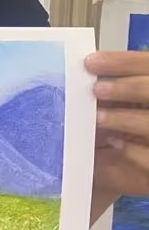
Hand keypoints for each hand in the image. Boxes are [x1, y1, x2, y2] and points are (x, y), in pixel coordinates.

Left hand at [87, 51, 148, 223]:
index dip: (123, 62)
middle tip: (97, 89)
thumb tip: (86, 70)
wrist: (112, 168)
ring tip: (97, 117)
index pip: (147, 65)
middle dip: (128, 88)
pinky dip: (133, 150)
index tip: (91, 62)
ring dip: (125, 118)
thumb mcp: (111, 106)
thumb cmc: (112, 130)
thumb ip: (108, 89)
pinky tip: (115, 142)